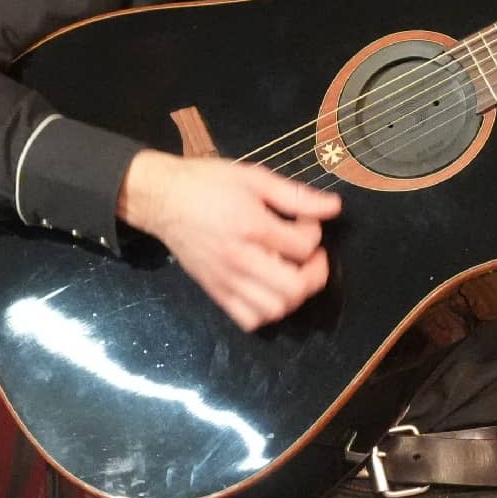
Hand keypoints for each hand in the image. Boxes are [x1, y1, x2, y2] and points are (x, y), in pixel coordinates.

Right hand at [119, 151, 341, 330]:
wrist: (162, 199)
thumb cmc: (208, 183)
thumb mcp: (254, 177)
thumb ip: (295, 195)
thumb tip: (334, 207)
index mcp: (252, 226)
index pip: (303, 246)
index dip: (315, 232)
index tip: (305, 221)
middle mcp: (241, 260)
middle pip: (295, 288)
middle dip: (315, 272)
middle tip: (309, 254)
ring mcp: (227, 281)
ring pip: (275, 310)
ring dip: (294, 294)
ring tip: (292, 272)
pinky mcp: (216, 293)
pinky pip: (250, 320)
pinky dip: (267, 311)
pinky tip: (270, 288)